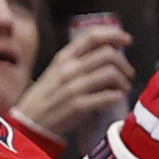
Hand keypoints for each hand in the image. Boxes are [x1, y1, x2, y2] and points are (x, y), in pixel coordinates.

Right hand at [12, 21, 132, 141]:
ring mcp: (73, 87)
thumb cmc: (46, 97)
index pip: (92, 36)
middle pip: (107, 54)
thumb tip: (107, 54)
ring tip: (123, 88)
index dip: (113, 34)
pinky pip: (107, 96)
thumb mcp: (56, 71)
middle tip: (127, 74)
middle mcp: (69, 69)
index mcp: (63, 57)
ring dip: (123, 81)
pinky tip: (117, 99)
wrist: (30, 123)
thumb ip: (77, 61)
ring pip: (110, 73)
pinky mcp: (78, 106)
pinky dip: (117, 96)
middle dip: (124, 64)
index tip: (126, 40)